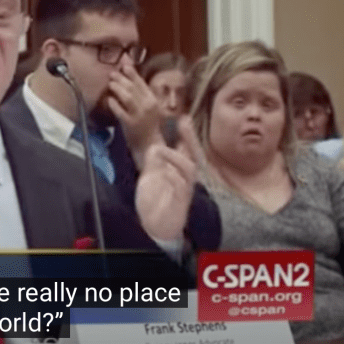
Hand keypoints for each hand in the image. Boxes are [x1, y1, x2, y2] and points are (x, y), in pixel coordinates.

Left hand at [105, 63, 161, 164]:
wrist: (150, 144)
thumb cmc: (148, 124)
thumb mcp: (149, 107)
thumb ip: (141, 94)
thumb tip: (131, 78)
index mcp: (153, 100)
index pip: (142, 83)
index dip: (132, 73)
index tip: (124, 66)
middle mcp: (148, 106)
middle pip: (133, 88)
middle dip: (121, 79)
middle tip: (112, 74)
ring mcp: (139, 115)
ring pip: (127, 97)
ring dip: (118, 89)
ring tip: (110, 84)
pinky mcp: (130, 124)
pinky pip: (120, 111)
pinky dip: (114, 104)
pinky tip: (108, 100)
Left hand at [134, 118, 199, 241]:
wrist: (155, 226)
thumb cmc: (155, 201)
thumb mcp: (150, 176)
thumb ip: (154, 161)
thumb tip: (156, 146)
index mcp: (176, 169)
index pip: (184, 148)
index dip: (186, 134)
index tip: (183, 117)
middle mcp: (183, 177)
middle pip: (193, 153)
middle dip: (189, 137)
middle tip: (184, 121)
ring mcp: (184, 189)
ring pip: (188, 168)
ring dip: (175, 156)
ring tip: (159, 149)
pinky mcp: (180, 202)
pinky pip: (181, 188)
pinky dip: (173, 178)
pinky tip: (165, 172)